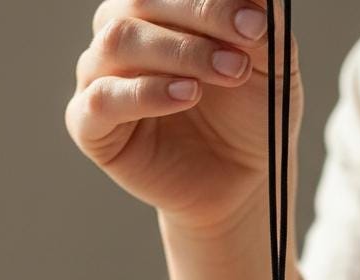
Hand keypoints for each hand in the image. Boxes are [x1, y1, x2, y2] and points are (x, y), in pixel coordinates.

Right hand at [67, 0, 301, 231]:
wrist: (239, 181)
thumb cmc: (249, 116)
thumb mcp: (270, 65)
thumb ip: (262, 22)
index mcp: (157, 9)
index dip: (210, 0)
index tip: (258, 23)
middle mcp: (121, 34)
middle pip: (138, 2)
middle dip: (198, 19)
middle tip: (240, 55)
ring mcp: (99, 78)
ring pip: (116, 42)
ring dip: (177, 53)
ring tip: (225, 73)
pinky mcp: (89, 126)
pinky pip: (102, 100)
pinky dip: (145, 94)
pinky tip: (187, 96)